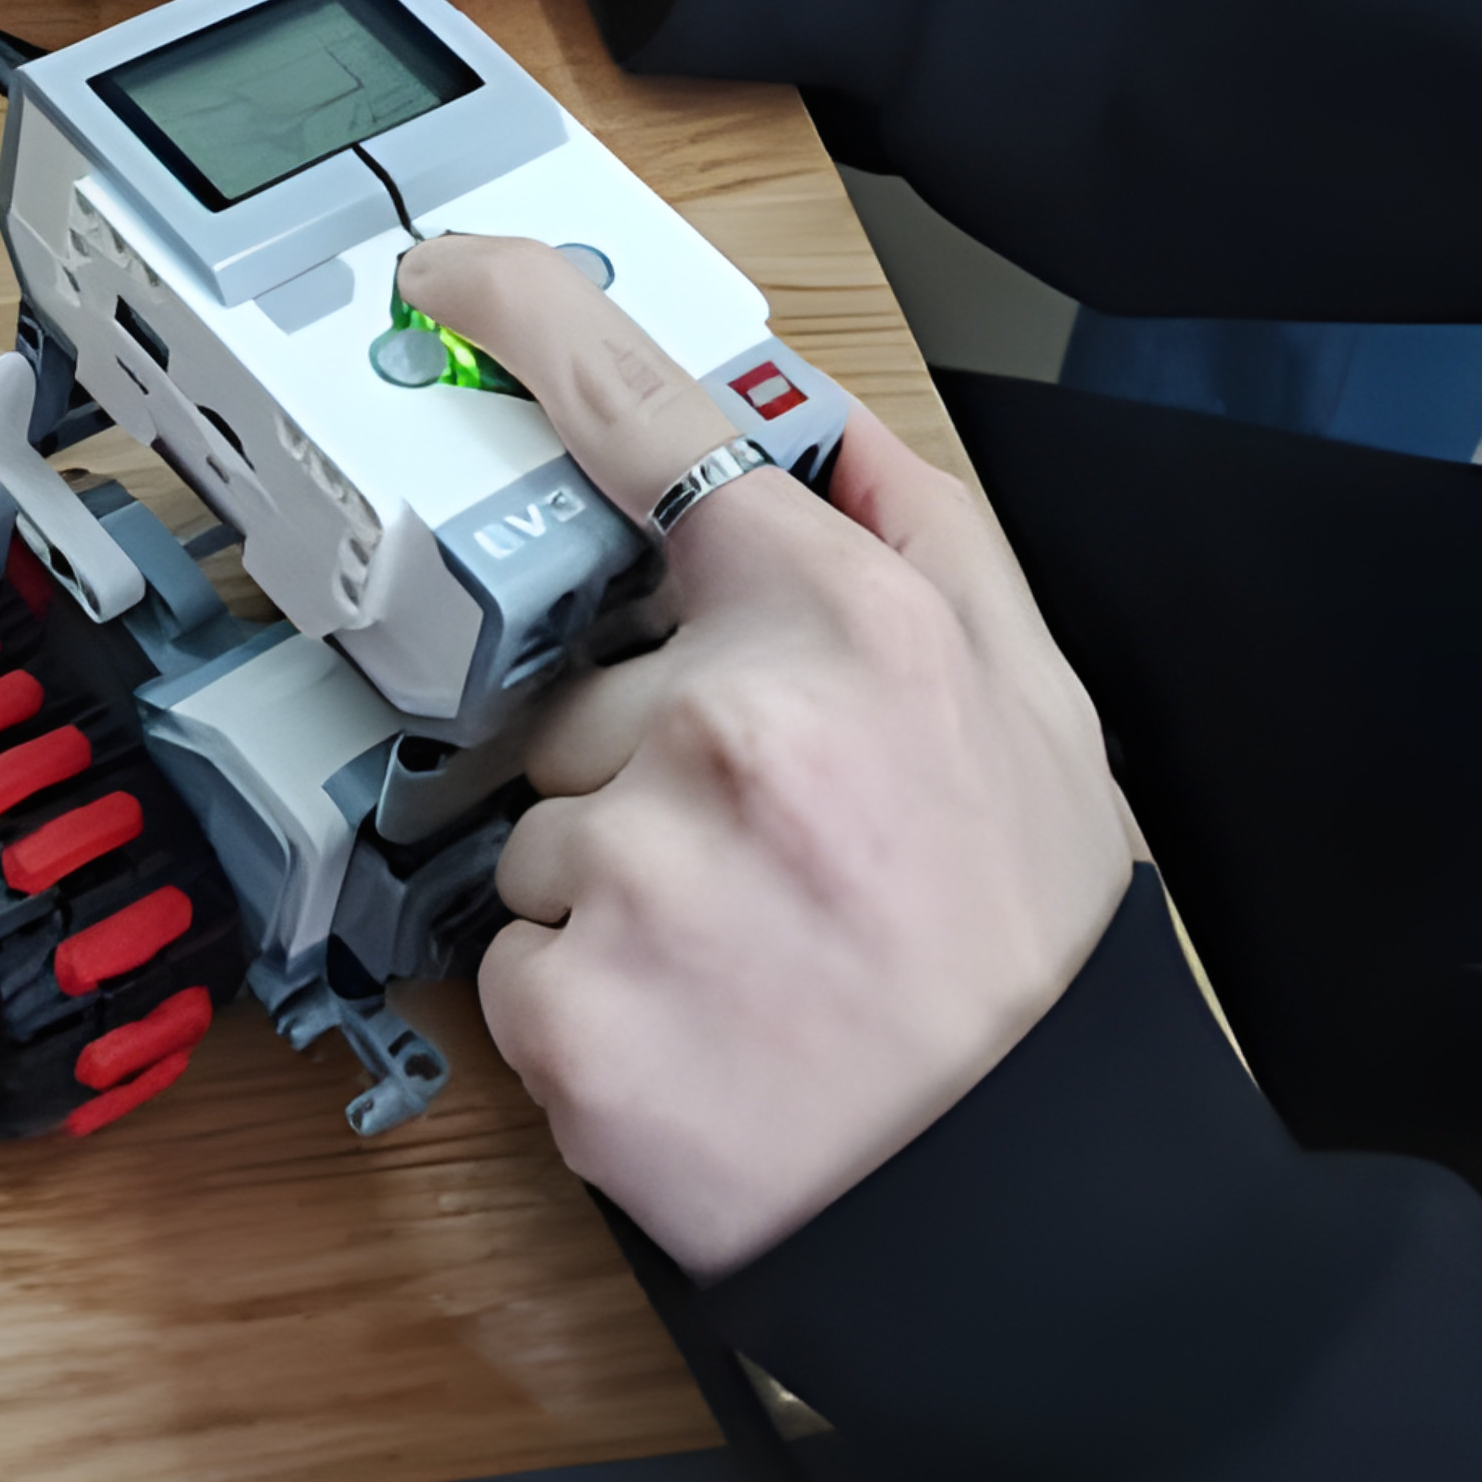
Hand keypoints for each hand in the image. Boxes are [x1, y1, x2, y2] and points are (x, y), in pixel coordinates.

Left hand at [401, 234, 1137, 1277]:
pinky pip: (509, 950)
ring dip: (611, 883)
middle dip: (646, 762)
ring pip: (537, 823)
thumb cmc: (1023, 955)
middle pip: (579, 688)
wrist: (1020, 1204)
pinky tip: (694, 1030)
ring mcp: (637, 868)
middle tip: (773, 862)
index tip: (446, 278)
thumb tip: (810, 416)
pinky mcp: (565, 1006)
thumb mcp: (1035, 705)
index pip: (651, 423)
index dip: (530, 321)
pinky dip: (580, 993)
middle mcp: (728, 724)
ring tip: (744, 958)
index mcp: (843, 626)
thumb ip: (922, 535)